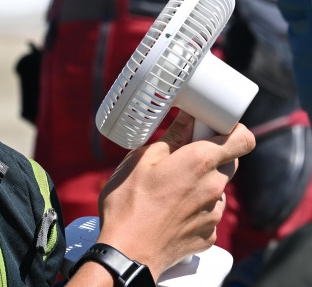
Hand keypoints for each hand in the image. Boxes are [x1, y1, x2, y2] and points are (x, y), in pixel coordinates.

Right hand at [94, 111, 254, 280]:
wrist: (128, 252)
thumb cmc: (130, 202)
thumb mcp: (143, 158)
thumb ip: (172, 136)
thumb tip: (188, 118)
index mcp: (200, 161)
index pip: (243, 139)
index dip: (232, 130)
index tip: (212, 127)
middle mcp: (214, 186)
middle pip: (230, 161)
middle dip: (212, 153)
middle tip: (183, 154)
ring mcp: (214, 213)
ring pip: (218, 187)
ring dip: (202, 181)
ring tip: (171, 186)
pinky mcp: (209, 234)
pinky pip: (209, 211)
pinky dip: (196, 206)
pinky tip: (171, 209)